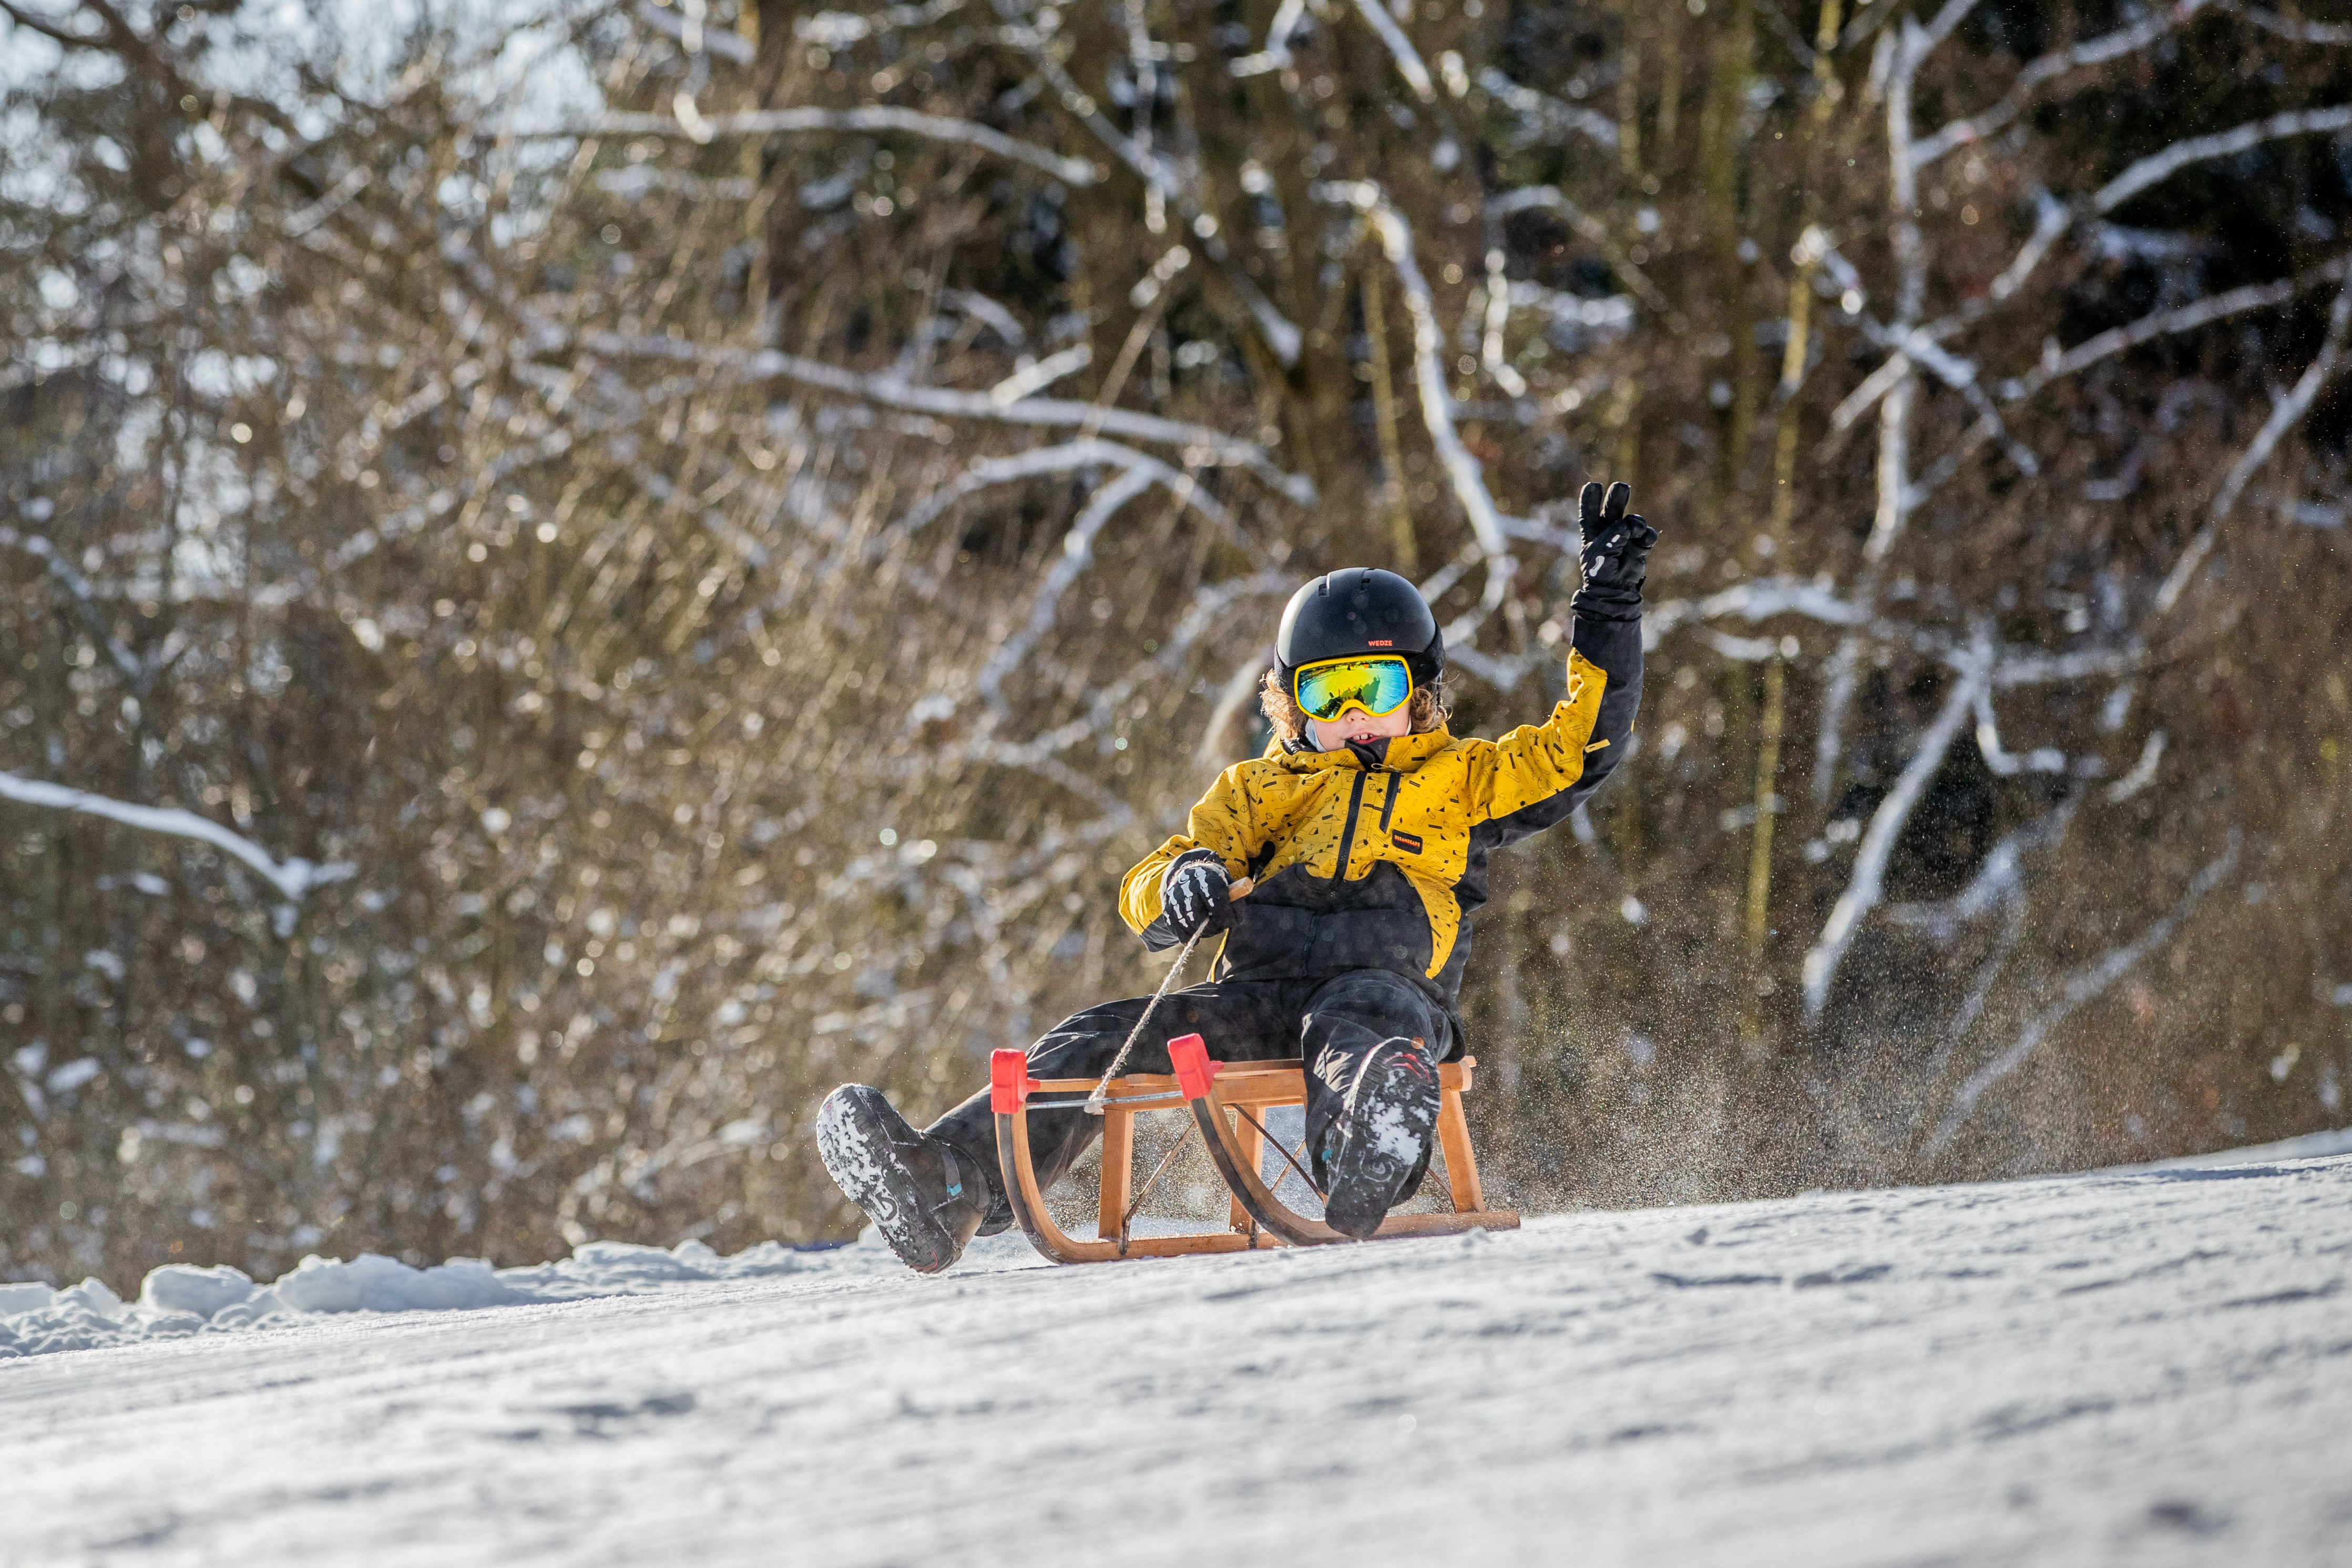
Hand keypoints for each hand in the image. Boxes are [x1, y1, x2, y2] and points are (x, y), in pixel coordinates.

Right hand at [1160, 853, 1234, 939]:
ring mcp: (1175, 898)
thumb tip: (1235, 919)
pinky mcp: (1167, 908)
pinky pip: (1176, 929)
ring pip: (1188, 925)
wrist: (1187, 873)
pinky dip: (1187, 937)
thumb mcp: (1227, 883)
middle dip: (1213, 927)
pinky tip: (1196, 936)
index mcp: (1206, 878)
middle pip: (1200, 917)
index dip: (1226, 916)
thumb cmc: (1212, 882)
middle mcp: (1187, 887)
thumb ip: (1235, 900)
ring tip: (1210, 928)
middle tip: (1220, 926)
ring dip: (1202, 932)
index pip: (1216, 901)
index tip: (1231, 922)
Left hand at [1573, 480, 1658, 617]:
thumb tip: (1629, 523)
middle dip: (1617, 496)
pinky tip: (1643, 541)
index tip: (1593, 486)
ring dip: (1636, 522)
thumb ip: (1613, 536)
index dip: (1590, 498)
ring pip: (1634, 519)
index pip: (1590, 511)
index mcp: (1592, 532)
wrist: (1615, 592)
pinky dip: (1647, 535)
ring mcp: (1626, 537)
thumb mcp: (1601, 553)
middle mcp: (1609, 531)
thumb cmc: (1601, 572)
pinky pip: (1648, 534)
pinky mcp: (1640, 545)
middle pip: (1613, 506)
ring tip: (1635, 530)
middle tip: (1621, 487)